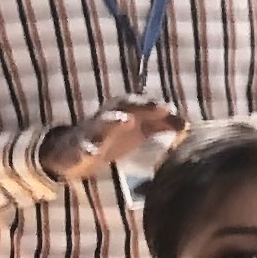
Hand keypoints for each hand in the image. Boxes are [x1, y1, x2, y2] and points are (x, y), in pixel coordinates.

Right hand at [45, 100, 179, 185]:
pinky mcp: (77, 150)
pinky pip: (81, 149)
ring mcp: (91, 133)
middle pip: (122, 106)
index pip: (140, 104)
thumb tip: (187, 123)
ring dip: (113, 121)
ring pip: (101, 124)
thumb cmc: (112, 138)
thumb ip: (162, 125)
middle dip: (140, 105)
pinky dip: (87, 149)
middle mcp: (107, 118)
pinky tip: (94, 152)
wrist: (69, 153)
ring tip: (126, 120)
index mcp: (122, 112)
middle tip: (159, 107)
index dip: (155, 106)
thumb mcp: (138, 130)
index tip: (171, 109)